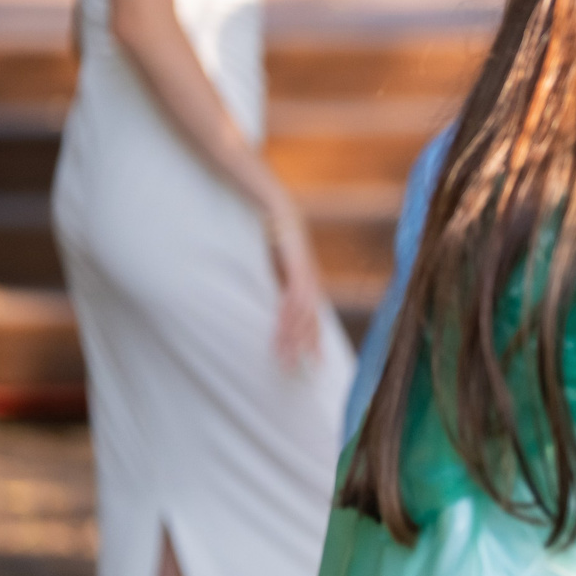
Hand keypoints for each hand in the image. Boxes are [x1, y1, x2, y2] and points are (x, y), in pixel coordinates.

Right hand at [262, 191, 322, 368]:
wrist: (272, 205)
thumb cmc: (269, 234)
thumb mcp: (270, 265)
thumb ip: (271, 284)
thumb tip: (261, 301)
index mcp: (306, 283)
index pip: (313, 319)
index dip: (313, 341)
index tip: (313, 363)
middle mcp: (310, 280)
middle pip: (313, 320)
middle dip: (308, 347)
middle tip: (303, 370)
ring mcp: (306, 272)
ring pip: (304, 312)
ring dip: (294, 336)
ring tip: (287, 357)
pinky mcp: (297, 262)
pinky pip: (294, 293)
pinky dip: (290, 312)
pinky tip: (285, 328)